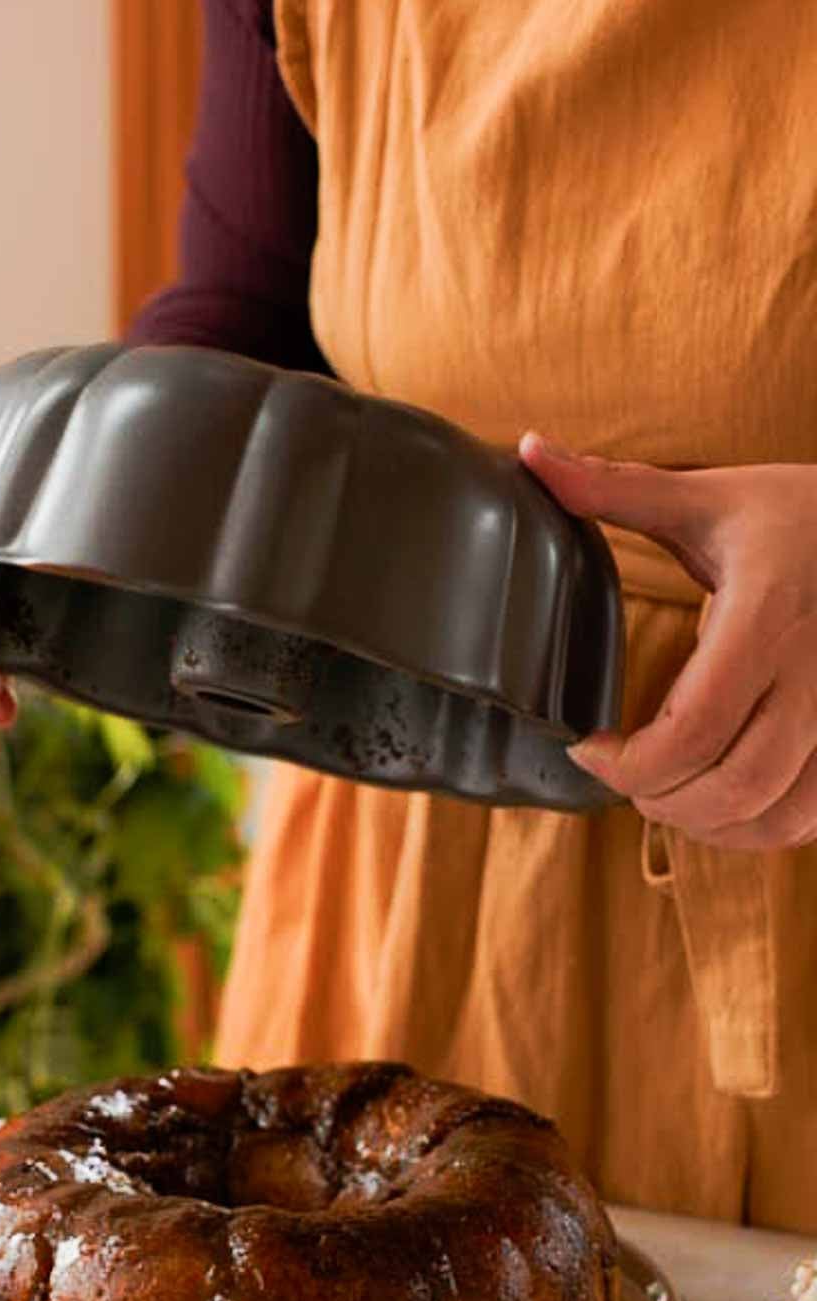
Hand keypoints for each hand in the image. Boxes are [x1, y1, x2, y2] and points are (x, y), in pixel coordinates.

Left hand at [519, 435, 816, 849]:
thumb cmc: (805, 516)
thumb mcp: (713, 498)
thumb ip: (617, 489)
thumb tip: (529, 453)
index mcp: (767, 618)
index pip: (694, 729)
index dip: (629, 764)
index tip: (587, 749)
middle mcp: (816, 677)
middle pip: (735, 786)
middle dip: (663, 802)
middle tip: (624, 779)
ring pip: (778, 818)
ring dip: (710, 827)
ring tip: (668, 797)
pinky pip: (811, 820)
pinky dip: (758, 829)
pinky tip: (723, 804)